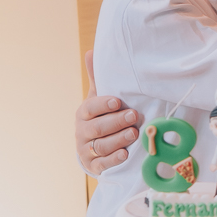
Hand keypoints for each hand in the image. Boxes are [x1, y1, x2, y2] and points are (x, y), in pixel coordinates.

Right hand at [76, 51, 140, 175]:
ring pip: (100, 146)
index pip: (90, 108)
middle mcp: (82, 131)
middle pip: (97, 128)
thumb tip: (90, 51)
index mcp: (83, 113)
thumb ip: (97, 78)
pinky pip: (101, 164)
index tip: (117, 101)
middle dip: (115, 122)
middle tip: (133, 116)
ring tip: (134, 133)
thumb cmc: (99, 116)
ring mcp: (86, 149)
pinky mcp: (92, 165)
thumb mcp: (97, 97)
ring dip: (118, 140)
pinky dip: (113, 160)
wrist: (91, 145)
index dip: (103, 104)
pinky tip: (125, 154)